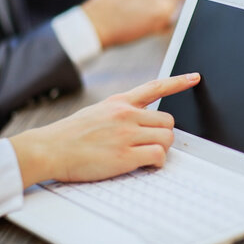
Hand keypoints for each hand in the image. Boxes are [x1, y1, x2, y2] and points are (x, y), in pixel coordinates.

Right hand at [9, 73, 200, 188]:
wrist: (48, 149)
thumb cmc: (70, 135)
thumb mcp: (97, 112)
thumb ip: (120, 112)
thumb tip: (141, 118)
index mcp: (119, 102)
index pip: (155, 86)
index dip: (179, 82)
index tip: (195, 77)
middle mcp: (126, 115)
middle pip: (168, 121)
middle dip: (163, 134)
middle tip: (150, 144)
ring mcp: (126, 134)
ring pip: (167, 138)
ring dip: (161, 149)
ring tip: (144, 156)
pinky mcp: (125, 156)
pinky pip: (158, 156)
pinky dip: (157, 164)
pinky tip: (145, 165)